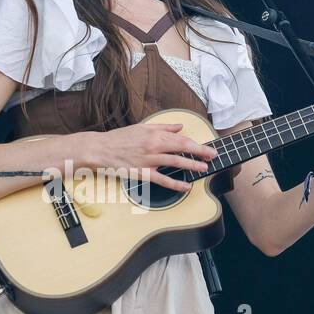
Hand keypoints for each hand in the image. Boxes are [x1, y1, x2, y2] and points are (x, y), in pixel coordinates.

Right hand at [85, 122, 217, 192]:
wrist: (101, 149)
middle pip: (182, 148)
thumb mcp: (142, 128)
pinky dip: (176, 184)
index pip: (181, 139)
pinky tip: (186, 186)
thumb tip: (179, 127)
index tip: (207, 148)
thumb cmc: (120, 138)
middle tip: (213, 156)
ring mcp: (148, 160)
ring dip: (191, 166)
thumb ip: (163, 127)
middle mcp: (154, 146)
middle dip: (200, 153)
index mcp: (154, 135)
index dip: (196, 144)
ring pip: (175, 163)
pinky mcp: (142, 173)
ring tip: (204, 169)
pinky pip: (162, 180)